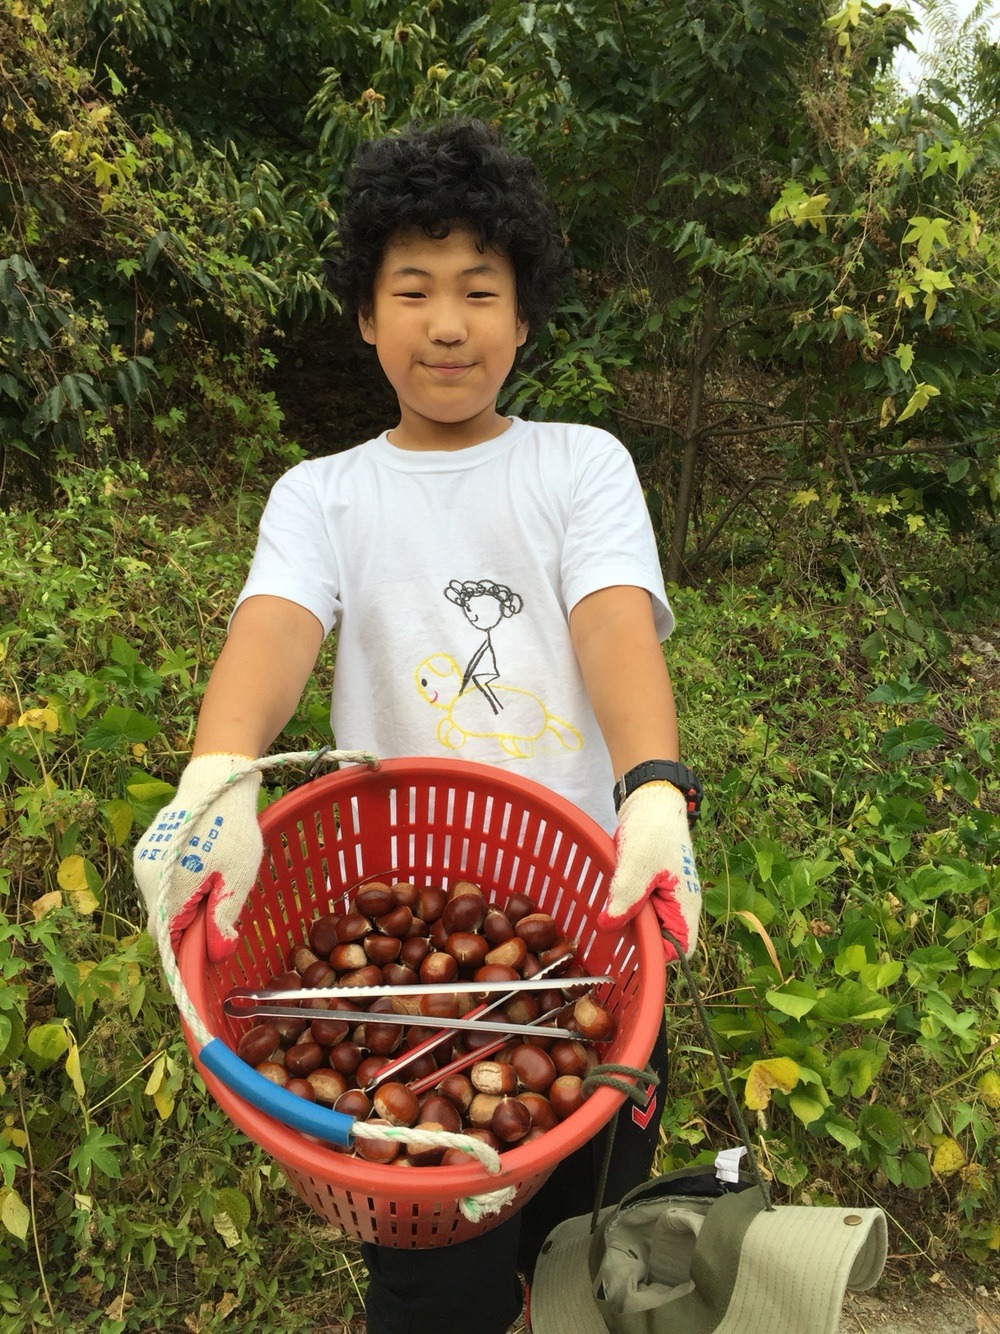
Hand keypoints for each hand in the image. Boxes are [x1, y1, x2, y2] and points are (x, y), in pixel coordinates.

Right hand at [133, 753, 261, 961]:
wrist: (216, 781)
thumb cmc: (231, 829)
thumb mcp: (237, 877)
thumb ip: (223, 918)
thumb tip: (217, 954)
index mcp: (167, 889)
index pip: (166, 939)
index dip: (186, 950)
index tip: (208, 948)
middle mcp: (146, 877)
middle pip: (163, 919)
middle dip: (189, 923)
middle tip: (220, 908)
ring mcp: (144, 861)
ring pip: (163, 899)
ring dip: (185, 902)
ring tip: (216, 879)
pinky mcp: (148, 848)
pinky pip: (163, 880)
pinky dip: (181, 883)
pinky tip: (205, 865)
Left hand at [598, 782, 701, 961]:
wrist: (650, 800)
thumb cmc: (651, 831)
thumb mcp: (635, 866)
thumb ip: (625, 900)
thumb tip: (608, 927)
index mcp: (685, 905)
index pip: (680, 948)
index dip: (656, 954)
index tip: (628, 945)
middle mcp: (680, 905)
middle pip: (663, 939)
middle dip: (638, 937)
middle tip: (611, 927)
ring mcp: (667, 896)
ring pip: (650, 924)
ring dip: (630, 921)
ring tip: (609, 912)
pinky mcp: (653, 886)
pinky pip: (642, 908)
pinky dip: (627, 907)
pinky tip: (612, 899)